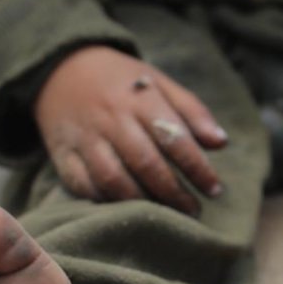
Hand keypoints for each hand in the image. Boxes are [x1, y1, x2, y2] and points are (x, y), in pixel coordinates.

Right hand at [34, 46, 227, 214]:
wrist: (61, 68)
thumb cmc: (123, 82)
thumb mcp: (160, 83)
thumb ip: (192, 111)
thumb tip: (221, 143)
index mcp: (140, 98)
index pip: (174, 137)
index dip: (197, 168)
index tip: (215, 190)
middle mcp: (111, 118)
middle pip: (145, 162)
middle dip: (173, 192)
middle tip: (193, 210)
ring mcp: (84, 137)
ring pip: (112, 178)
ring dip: (141, 201)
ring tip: (163, 214)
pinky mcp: (62, 153)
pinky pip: (81, 184)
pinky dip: (103, 200)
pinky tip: (125, 208)